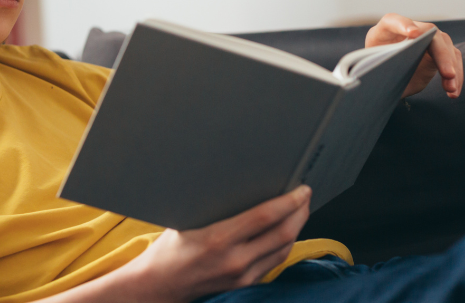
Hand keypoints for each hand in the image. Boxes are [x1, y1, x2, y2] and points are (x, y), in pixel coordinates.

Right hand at [114, 186, 311, 302]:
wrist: (159, 285)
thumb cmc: (170, 249)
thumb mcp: (187, 219)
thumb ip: (216, 206)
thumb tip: (242, 179)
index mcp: (218, 239)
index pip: (266, 217)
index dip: (289, 201)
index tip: (301, 188)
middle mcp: (234, 260)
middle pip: (283, 234)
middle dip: (300, 212)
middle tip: (305, 195)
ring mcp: (242, 275)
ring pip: (284, 249)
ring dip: (296, 228)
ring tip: (300, 210)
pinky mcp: (245, 284)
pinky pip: (274, 261)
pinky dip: (284, 244)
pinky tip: (286, 231)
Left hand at [365, 13, 462, 97]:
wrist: (389, 72)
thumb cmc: (379, 69)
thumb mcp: (376, 71)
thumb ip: (380, 72)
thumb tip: (385, 83)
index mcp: (386, 30)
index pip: (393, 21)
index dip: (403, 25)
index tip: (413, 34)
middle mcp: (411, 29)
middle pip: (429, 33)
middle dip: (440, 53)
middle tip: (447, 73)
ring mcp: (428, 38)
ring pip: (446, 46)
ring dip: (451, 68)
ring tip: (450, 89)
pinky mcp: (440, 51)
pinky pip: (452, 60)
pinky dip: (456, 77)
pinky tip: (453, 93)